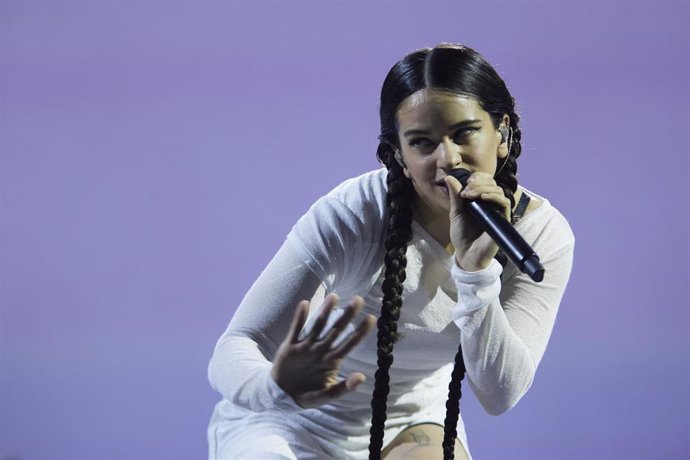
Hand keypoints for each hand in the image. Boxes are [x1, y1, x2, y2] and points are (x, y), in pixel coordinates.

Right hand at [270, 294, 375, 408]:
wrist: (283, 396)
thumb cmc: (308, 395)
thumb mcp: (326, 396)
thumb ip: (343, 388)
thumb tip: (361, 377)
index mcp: (331, 361)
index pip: (349, 344)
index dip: (359, 332)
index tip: (371, 318)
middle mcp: (321, 350)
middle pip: (336, 330)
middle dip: (347, 315)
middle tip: (358, 299)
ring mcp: (306, 346)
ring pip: (318, 326)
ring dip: (325, 311)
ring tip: (334, 297)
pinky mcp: (290, 346)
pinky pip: (296, 329)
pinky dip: (300, 317)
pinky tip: (304, 304)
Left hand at [444, 172, 510, 271]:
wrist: (466, 253)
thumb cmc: (462, 234)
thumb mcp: (456, 212)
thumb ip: (455, 196)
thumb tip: (449, 177)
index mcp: (481, 200)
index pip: (486, 181)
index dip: (478, 177)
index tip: (466, 181)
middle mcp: (491, 204)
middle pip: (492, 183)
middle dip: (478, 182)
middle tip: (466, 190)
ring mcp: (498, 211)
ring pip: (498, 191)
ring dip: (483, 188)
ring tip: (469, 195)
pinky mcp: (503, 220)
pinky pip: (505, 203)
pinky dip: (494, 197)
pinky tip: (483, 198)